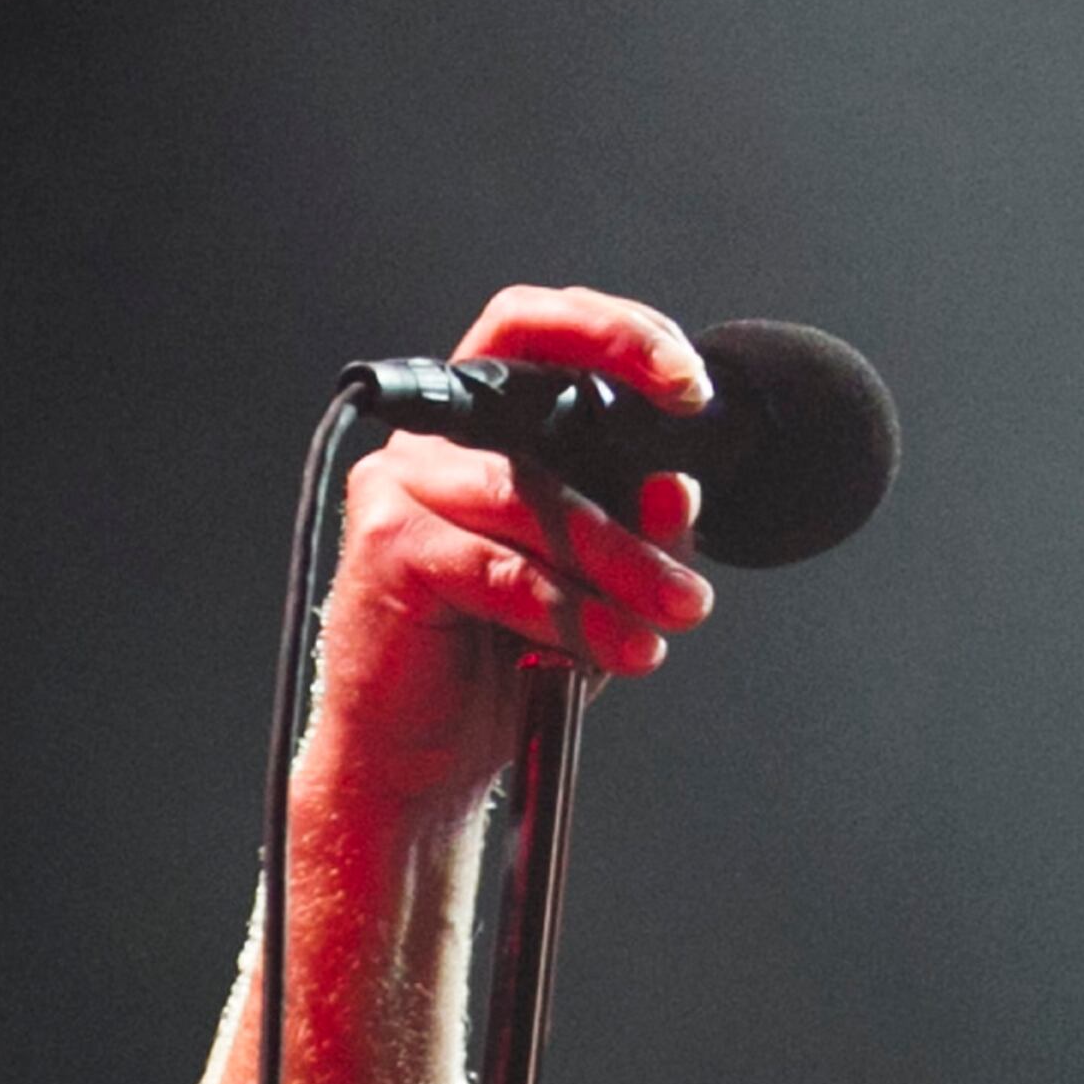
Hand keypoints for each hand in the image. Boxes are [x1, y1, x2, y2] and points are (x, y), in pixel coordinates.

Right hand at [306, 282, 717, 820]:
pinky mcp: (389, 542)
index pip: (540, 330)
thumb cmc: (500, 657)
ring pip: (537, 502)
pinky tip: (618, 648)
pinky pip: (503, 567)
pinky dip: (572, 612)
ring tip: (672, 616)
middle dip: (636, 485)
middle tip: (693, 560)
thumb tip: (676, 489)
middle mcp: (440, 441)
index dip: (615, 332)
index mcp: (488, 428)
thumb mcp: (600, 590)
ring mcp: (403, 483)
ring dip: (622, 567)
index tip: (688, 384)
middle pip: (544, 410)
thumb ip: (640, 533)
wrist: (422, 752)